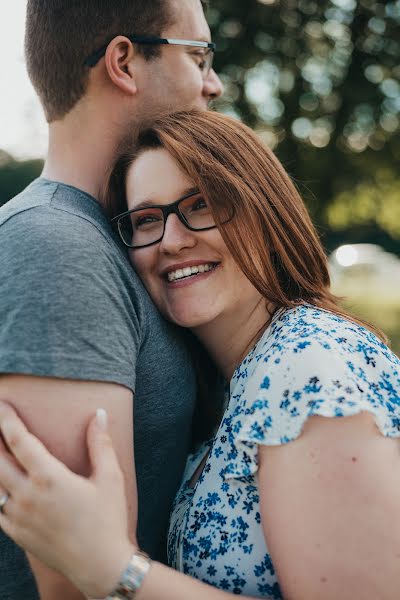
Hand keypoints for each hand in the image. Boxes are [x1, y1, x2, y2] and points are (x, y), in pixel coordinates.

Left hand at [0, 402, 134, 597]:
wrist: (100, 566)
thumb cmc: (108, 519)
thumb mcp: (110, 478)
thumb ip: (100, 444)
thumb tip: (99, 413)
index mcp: (49, 478)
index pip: (19, 440)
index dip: (7, 420)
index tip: (2, 404)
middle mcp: (27, 495)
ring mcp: (18, 516)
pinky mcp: (16, 533)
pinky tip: (3, 486)